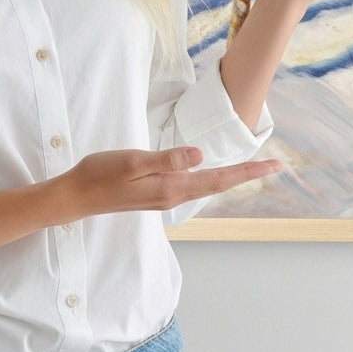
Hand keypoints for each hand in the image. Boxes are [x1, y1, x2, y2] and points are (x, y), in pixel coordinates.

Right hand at [60, 147, 280, 219]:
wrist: (77, 196)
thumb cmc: (101, 174)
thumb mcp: (133, 161)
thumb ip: (167, 159)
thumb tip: (201, 155)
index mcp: (172, 187)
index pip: (219, 179)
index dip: (247, 171)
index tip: (273, 166)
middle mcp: (173, 195)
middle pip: (219, 184)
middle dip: (247, 174)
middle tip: (275, 166)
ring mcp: (165, 195)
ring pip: (207, 185)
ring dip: (231, 177)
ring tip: (253, 168)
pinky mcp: (157, 192)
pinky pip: (194, 185)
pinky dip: (212, 178)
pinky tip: (215, 173)